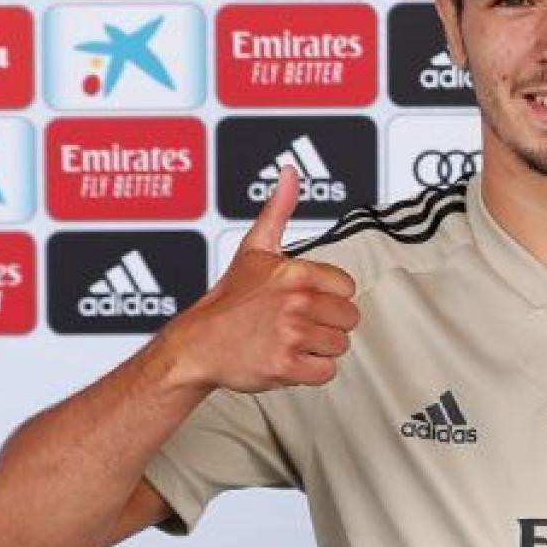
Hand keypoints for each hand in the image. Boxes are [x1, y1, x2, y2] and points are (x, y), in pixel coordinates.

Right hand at [163, 166, 359, 391]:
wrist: (198, 344)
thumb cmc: (229, 300)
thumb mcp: (254, 248)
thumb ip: (278, 210)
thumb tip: (290, 174)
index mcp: (295, 272)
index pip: (347, 288)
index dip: (329, 296)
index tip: (305, 300)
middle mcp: (296, 302)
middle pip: (348, 318)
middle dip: (326, 323)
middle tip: (297, 323)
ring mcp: (291, 335)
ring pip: (339, 345)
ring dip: (318, 348)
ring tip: (290, 340)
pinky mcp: (286, 366)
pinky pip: (326, 372)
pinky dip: (310, 371)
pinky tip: (288, 358)